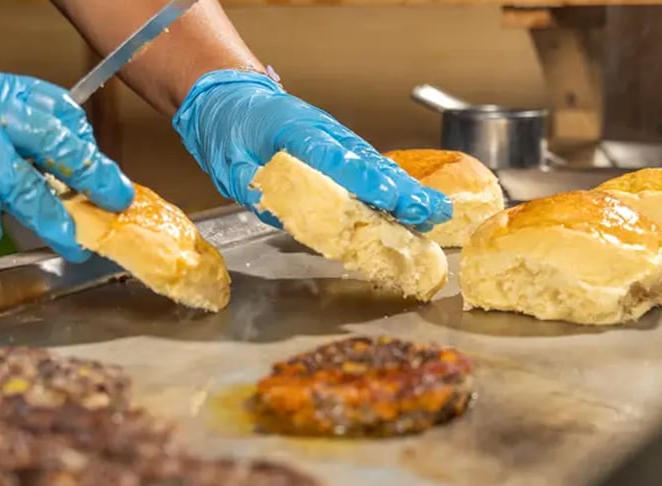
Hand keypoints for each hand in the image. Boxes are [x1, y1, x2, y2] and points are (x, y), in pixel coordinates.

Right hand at [0, 65, 133, 260]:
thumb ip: (5, 135)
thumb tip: (66, 163)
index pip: (51, 107)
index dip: (79, 138)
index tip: (95, 163)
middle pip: (52, 139)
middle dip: (90, 172)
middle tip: (115, 198)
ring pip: (27, 188)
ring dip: (53, 220)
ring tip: (72, 243)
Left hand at [173, 70, 451, 229]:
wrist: (230, 97)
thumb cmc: (229, 128)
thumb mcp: (228, 162)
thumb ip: (251, 186)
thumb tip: (275, 210)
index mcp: (295, 132)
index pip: (337, 160)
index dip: (368, 183)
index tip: (393, 200)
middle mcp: (323, 133)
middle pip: (368, 164)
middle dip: (402, 191)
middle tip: (431, 213)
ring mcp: (334, 139)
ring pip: (374, 166)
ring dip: (404, 191)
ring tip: (433, 213)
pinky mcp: (338, 148)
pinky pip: (368, 169)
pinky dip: (391, 187)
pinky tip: (410, 206)